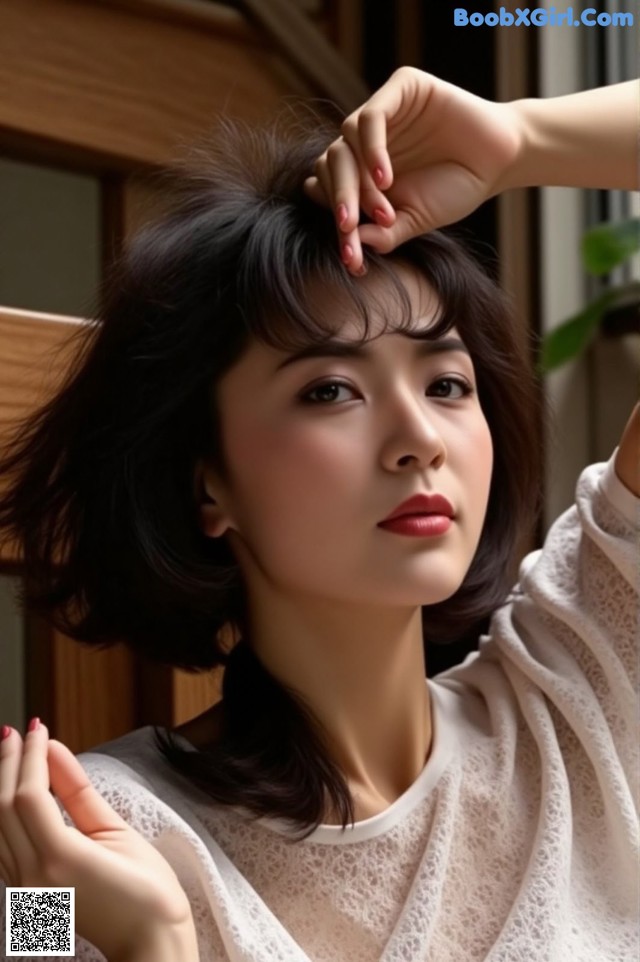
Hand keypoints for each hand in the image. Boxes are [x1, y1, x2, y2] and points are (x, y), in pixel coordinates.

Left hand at [0, 722, 194, 960]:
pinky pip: (3, 845)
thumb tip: (55, 749)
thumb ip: (78, 790)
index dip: (29, 755)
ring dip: (1, 784)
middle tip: (14, 730)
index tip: (37, 726)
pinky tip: (13, 788)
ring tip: (9, 750)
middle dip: (7, 763)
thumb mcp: (117, 831)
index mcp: (61, 858)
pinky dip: (4, 811)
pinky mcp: (26, 894)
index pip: (29, 795)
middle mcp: (33, 876)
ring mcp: (25, 890)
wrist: (147, 944)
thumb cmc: (146, 890)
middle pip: (3, 808)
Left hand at [304, 66, 522, 272]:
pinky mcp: (401, 88)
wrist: (500, 162)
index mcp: (361, 167)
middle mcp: (365, 138)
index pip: (328, 187)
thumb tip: (349, 247)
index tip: (349, 254)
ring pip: (344, 143)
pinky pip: (371, 118)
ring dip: (359, 182)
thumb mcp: (414, 219)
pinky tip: (386, 178)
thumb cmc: (457, 190)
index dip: (335, 220)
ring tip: (384, 209)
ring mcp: (382, 111)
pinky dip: (372, 150)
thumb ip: (382, 233)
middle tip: (350, 230)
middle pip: (331, 165)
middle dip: (340, 202)